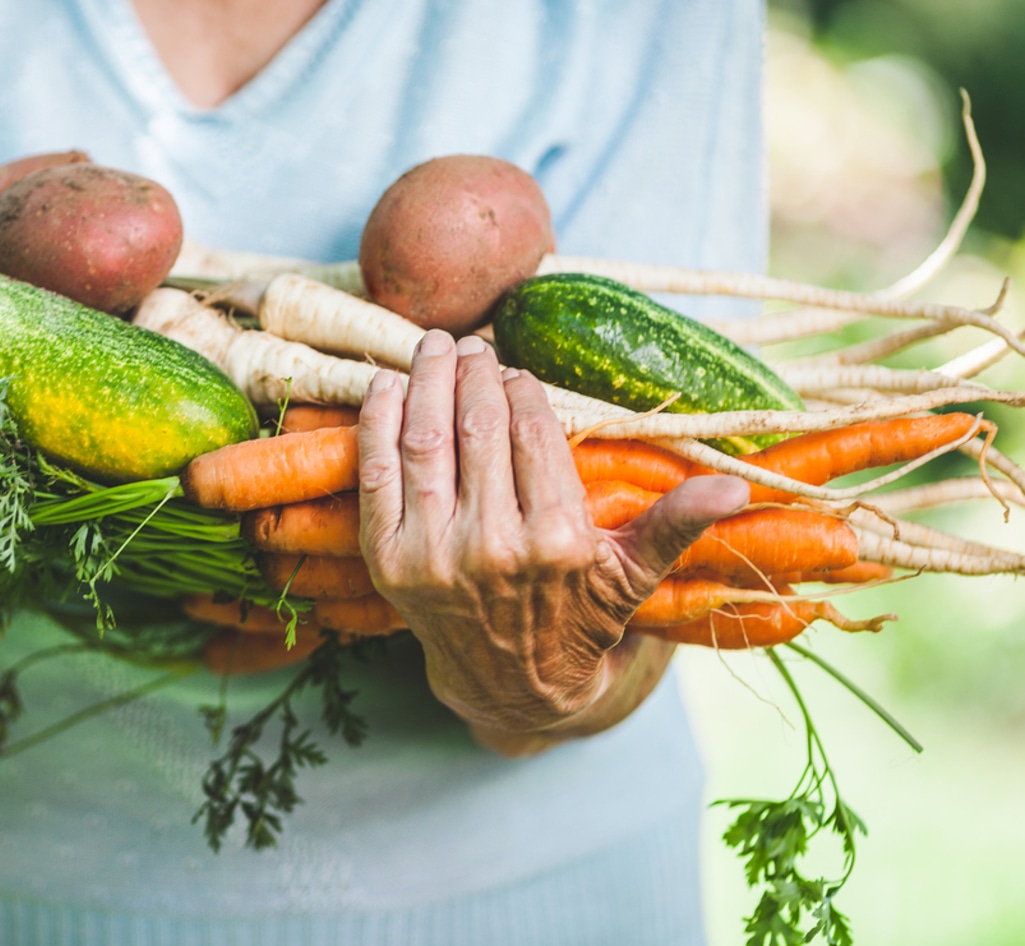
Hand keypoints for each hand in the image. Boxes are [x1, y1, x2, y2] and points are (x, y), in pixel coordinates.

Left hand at [357, 331, 748, 753]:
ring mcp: (433, 555)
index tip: (516, 369)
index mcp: (558, 540)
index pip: (533, 434)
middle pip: (478, 428)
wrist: (507, 685)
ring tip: (433, 348)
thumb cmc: (578, 617)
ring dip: (426, 383)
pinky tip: (386, 385)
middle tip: (471, 346)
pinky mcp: (388, 562)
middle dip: (473, 375)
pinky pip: (376, 475)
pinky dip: (377, 423)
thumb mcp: (632, 575)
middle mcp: (492, 547)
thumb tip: (737, 486)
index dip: (522, 389)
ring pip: (426, 442)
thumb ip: (676, 522)